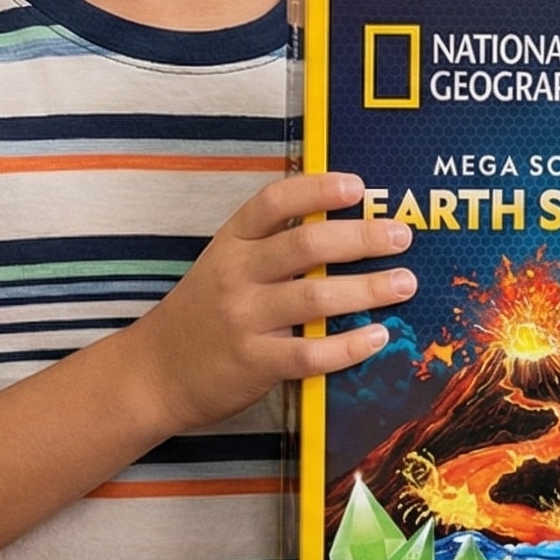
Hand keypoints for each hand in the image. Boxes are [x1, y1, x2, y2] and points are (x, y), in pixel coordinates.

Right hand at [136, 173, 414, 430]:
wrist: (154, 373)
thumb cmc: (203, 314)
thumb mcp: (224, 266)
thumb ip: (270, 247)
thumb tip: (342, 230)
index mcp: (231, 242)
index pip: (273, 202)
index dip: (317, 189)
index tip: (358, 186)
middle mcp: (236, 274)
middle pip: (306, 245)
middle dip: (361, 238)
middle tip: (402, 236)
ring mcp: (243, 319)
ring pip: (315, 297)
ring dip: (368, 288)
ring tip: (404, 283)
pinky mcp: (253, 363)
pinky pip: (311, 353)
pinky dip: (349, 345)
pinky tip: (378, 337)